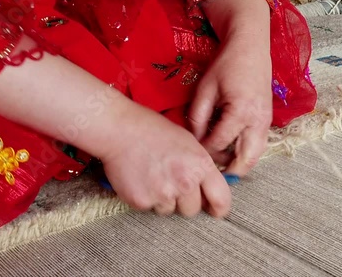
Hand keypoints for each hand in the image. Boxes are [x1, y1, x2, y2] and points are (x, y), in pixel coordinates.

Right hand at [100, 104, 230, 216]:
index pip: (221, 199)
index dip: (218, 209)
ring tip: (153, 177)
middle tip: (171, 183)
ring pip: (170, 211)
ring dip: (164, 200)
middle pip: (192, 210)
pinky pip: (150, 209)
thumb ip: (202, 167)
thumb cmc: (154, 131)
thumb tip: (212, 187)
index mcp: (201, 165)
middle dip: (184, 202)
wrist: (120, 130)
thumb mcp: (189, 142)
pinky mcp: (143, 201)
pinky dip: (146, 198)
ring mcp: (164, 194)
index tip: (214, 211)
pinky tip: (141, 180)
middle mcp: (185, 182)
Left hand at [188, 37, 272, 176]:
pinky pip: (258, 145)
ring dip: (238, 163)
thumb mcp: (205, 89)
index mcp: (242, 112)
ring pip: (255, 155)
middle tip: (212, 174)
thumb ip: (198, 117)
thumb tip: (195, 141)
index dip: (205, 151)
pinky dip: (245, 152)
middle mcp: (258, 121)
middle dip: (229, 170)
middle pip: (246, 159)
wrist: (251, 48)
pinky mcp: (267, 121)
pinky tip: (229, 151)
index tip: (193, 153)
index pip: (220, 143)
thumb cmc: (226, 65)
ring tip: (219, 164)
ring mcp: (266, 122)